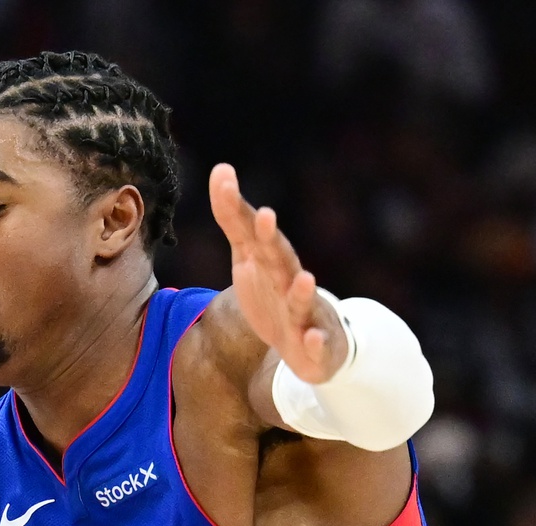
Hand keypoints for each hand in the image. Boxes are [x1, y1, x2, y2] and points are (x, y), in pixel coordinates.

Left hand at [209, 162, 345, 383]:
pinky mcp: (314, 345)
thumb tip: (220, 169)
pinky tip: (310, 339)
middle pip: (280, 260)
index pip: (252, 233)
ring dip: (303, 291)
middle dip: (272, 240)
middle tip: (264, 216)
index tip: (224, 185)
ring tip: (305, 279)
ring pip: (302, 301)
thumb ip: (233, 218)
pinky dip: (314, 342)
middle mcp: (290, 281)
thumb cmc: (274, 292)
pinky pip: (315, 344)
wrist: (307, 341)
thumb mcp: (248, 255)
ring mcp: (304, 313)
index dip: (237, 212)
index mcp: (271, 260)